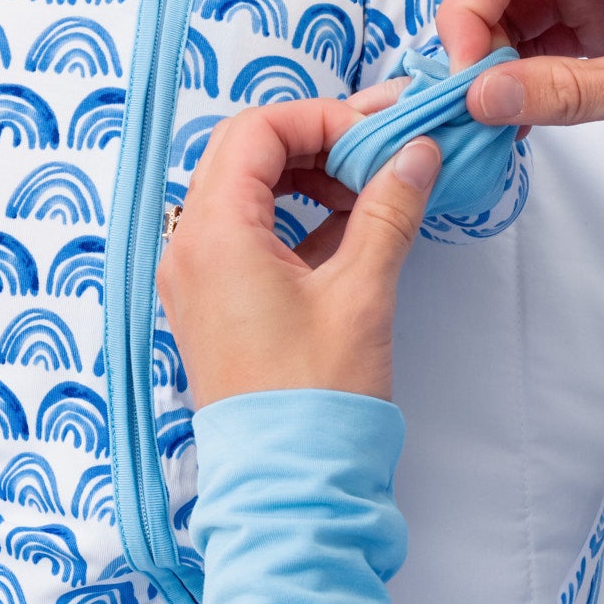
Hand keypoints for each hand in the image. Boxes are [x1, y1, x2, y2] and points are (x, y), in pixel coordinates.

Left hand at [156, 99, 440, 406]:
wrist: (288, 485)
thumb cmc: (316, 397)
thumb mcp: (361, 293)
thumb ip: (388, 210)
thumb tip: (415, 153)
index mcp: (213, 233)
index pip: (256, 130)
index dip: (319, 118)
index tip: (375, 136)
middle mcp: (188, 247)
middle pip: (243, 153)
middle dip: (312, 141)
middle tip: (373, 154)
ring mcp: (194, 277)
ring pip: (242, 191)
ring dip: (302, 178)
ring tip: (366, 194)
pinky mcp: (210, 304)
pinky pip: (242, 235)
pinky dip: (291, 220)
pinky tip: (348, 231)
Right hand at [435, 0, 603, 153]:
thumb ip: (565, 92)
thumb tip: (480, 98)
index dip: (466, 10)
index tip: (461, 74)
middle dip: (468, 19)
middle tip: (474, 85)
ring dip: (487, 44)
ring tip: (494, 104)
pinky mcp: (600, 12)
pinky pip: (532, 24)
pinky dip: (512, 62)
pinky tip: (518, 106)